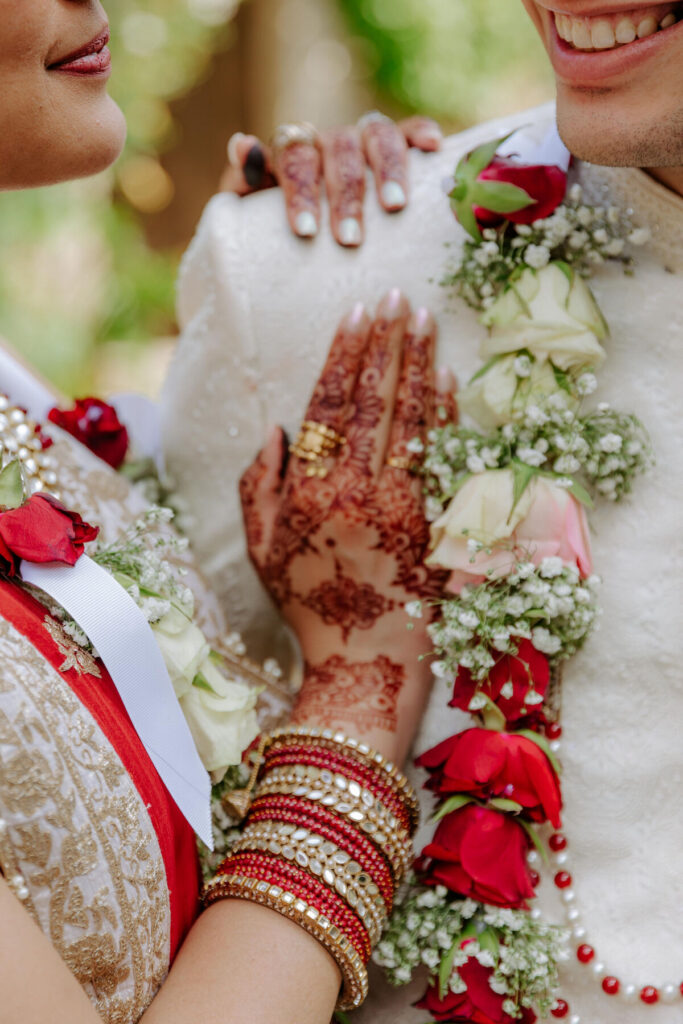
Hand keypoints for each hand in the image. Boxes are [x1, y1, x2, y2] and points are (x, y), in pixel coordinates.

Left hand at [220, 114, 441, 247]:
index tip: (306, 231)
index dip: (301, 191)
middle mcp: (331, 138)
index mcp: (294, 149)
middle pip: (340, 149)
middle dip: (345, 195)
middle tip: (349, 240)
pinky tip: (434, 148)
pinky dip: (422, 132)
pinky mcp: (398, 144)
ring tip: (394, 207)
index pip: (294, 156)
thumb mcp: (252, 208)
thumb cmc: (279, 225)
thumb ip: (244, 182)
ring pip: (378, 136)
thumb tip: (242, 145)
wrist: (306, 229)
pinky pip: (411, 128)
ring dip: (387, 169)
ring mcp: (365, 138)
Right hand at [240, 291, 450, 762]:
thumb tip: (275, 429)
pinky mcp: (439, 523)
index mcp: (311, 493)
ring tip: (424, 321)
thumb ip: (258, 485)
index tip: (356, 313)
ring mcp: (405, 506)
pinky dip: (446, 414)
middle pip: (376, 401)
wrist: (367, 660)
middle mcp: (359, 492)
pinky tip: (447, 379)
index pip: (331, 406)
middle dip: (387, 342)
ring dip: (419, 364)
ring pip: (413, 419)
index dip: (344, 355)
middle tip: (398, 298)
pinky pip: (444, 456)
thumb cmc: (308, 605)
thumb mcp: (262, 549)